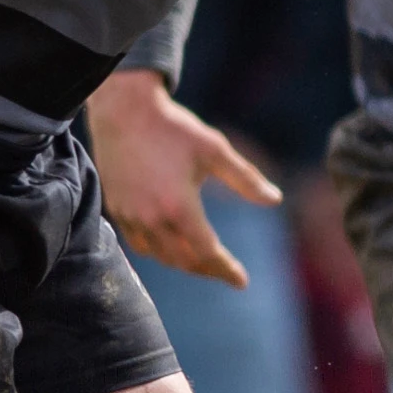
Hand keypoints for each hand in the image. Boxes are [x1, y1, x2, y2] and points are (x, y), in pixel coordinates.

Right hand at [86, 70, 279, 286]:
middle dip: (209, 271)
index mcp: (180, 207)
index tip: (242, 281)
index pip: (207, 253)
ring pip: (161, 256)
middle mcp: (153, 218)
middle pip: (184, 261)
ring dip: (184, 264)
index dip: (226, 270)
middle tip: (226, 273)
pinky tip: (172, 247)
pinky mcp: (117, 209)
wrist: (124, 111)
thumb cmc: (174, 129)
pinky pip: (140, 245)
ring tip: (203, 262)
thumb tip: (276, 200)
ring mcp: (131, 216)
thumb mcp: (215, 150)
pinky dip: (159, 253)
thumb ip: (246, 179)